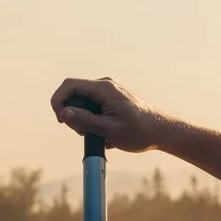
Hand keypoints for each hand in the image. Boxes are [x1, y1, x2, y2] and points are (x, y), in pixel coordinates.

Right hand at [49, 77, 173, 152]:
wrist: (161, 132)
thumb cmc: (139, 131)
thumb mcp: (109, 130)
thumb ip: (85, 120)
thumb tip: (63, 113)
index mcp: (104, 88)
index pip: (69, 86)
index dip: (58, 101)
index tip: (61, 120)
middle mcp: (105, 85)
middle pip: (74, 95)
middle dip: (72, 115)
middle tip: (84, 133)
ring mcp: (108, 92)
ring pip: (82, 103)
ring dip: (83, 120)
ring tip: (99, 135)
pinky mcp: (110, 100)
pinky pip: (92, 107)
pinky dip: (92, 120)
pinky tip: (105, 133)